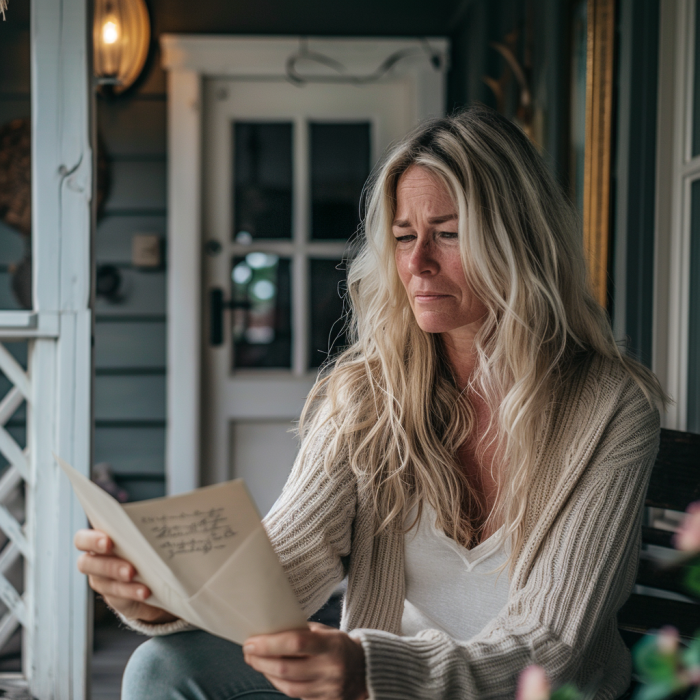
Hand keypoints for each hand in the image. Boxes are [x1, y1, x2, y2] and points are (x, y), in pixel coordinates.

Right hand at [74, 528, 176, 624]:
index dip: (91, 540)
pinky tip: (145, 591)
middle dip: (108, 565)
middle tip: (130, 569)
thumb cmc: (146, 546)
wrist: (155, 576)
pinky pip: (117, 597)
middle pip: (87, 564)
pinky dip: (132, 592)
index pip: (82, 540)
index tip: (108, 541)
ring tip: (138, 579)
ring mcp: (102, 581)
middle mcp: (95, 561)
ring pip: (102, 582)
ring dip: (121, 580)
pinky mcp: (113, 598)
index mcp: (99, 540)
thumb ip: (143, 528)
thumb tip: (162, 517)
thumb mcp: (145, 535)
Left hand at [243, 622, 367, 699]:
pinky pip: (295, 697)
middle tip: (248, 652)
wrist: (365, 670)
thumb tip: (270, 631)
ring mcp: (327, 689)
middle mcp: (330, 669)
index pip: (295, 644)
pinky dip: (280, 685)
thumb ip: (301, 632)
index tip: (250, 641)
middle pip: (286, 669)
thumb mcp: (325, 632)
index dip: (269, 644)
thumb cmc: (339, 645)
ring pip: (287, 687)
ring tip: (256, 662)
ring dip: (266, 674)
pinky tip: (272, 675)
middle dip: (260, 661)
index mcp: (330, 645)